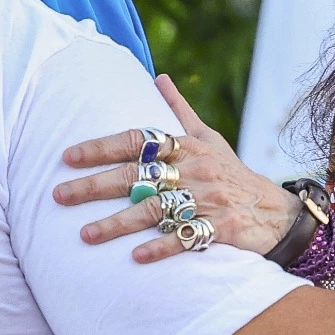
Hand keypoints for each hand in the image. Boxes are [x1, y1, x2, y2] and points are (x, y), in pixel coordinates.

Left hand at [53, 74, 301, 262]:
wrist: (276, 212)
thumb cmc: (232, 174)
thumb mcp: (209, 139)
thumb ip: (180, 111)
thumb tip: (158, 77)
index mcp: (186, 146)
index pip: (136, 140)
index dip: (100, 147)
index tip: (68, 157)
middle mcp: (193, 169)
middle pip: (134, 176)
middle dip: (93, 186)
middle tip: (58, 196)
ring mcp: (207, 199)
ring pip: (153, 210)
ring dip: (117, 223)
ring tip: (84, 235)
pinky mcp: (220, 228)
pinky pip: (185, 238)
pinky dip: (161, 248)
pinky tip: (135, 257)